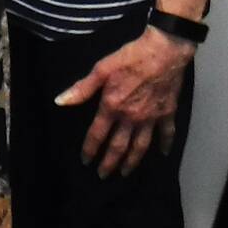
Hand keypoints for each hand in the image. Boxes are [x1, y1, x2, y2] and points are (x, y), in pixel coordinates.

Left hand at [56, 26, 193, 176]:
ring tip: (126, 172)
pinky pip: (167, 134)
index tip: (86, 161)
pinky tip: (163, 154)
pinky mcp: (167, 114)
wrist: (162, 53)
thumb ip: (82, 89)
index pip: (97, 134)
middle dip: (110, 162)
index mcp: (112, 107)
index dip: (90, 149)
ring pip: (141, 146)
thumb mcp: (101, 69)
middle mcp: (131, 118)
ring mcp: (151, 118)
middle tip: (104, 175)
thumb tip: (60, 102)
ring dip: (133, 161)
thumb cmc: (128, 58)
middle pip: (119, 146)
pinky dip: (165, 145)